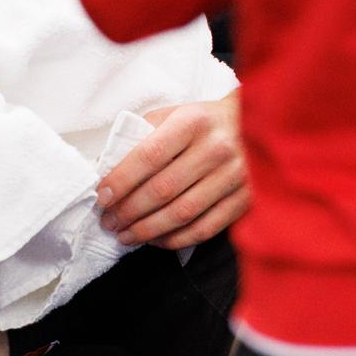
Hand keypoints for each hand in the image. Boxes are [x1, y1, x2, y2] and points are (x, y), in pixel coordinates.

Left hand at [97, 90, 249, 248]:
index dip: (121, 180)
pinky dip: (175, 240)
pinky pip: (204, 228)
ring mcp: (235, 175)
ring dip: (146, 230)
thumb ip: (139, 137)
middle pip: (162, 190)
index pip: (149, 156)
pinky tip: (156, 240)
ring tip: (125, 235)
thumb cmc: (201, 123)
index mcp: (193, 122)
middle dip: (128, 211)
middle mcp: (217, 148)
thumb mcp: (171, 116)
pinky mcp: (246, 198)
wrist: (254, 123)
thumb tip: (102, 168)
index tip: (102, 197)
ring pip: (182, 214)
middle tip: (108, 222)